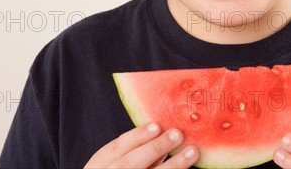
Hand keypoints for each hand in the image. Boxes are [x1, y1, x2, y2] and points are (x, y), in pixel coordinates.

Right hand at [84, 122, 198, 167]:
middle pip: (129, 164)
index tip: (157, 125)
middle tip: (178, 134)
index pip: (114, 149)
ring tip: (192, 152)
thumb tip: (166, 128)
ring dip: (172, 165)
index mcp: (98, 166)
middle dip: (154, 148)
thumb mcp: (121, 161)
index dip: (136, 137)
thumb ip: (138, 150)